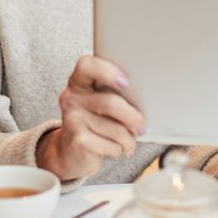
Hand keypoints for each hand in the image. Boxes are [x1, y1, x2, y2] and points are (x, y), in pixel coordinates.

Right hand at [36, 55, 144, 180]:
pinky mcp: (77, 140)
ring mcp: (72, 119)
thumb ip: (114, 91)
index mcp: (79, 81)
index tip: (126, 82)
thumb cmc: (94, 120)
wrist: (71, 152)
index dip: (107, 71)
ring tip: (131, 141)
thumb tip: (145, 95)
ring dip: (129, 139)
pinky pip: (110, 144)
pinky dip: (119, 149)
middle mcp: (71, 97)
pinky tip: (118, 148)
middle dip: (133, 118)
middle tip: (141, 127)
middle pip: (110, 103)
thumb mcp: (100, 100)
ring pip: (115, 128)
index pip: (86, 65)